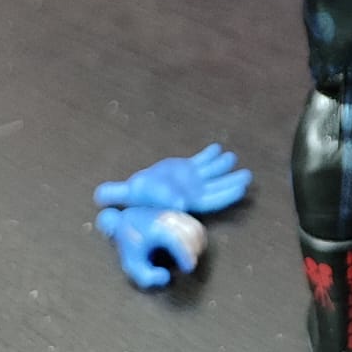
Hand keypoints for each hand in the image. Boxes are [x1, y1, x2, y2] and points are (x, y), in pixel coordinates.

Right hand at [94, 144, 252, 214]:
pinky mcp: (187, 168)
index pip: (208, 201)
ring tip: (233, 157)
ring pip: (213, 174)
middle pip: (217, 189)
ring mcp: (191, 180)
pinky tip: (216, 148)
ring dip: (223, 167)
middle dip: (231, 183)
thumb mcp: (128, 194)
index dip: (223, 196)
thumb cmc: (135, 198)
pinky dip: (209, 155)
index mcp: (185, 203)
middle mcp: (192, 193)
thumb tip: (103, 195)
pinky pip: (202, 162)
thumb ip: (119, 194)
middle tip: (248, 178)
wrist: (138, 194)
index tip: (238, 189)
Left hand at [96, 206, 206, 289]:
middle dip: (194, 253)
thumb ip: (147, 278)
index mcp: (157, 229)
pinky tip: (192, 249)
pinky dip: (199, 239)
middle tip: (187, 267)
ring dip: (198, 246)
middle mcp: (168, 219)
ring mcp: (175, 214)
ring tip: (190, 259)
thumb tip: (167, 277)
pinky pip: (197, 225)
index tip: (188, 269)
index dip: (186, 256)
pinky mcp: (180, 214)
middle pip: (192, 234)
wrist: (127, 221)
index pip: (178, 240)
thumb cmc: (132, 246)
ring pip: (197, 229)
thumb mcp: (133, 266)